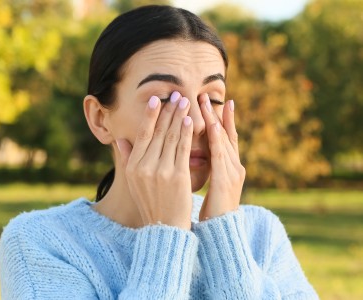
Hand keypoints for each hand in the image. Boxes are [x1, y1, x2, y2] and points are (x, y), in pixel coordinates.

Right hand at [116, 93, 193, 229]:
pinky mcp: (177, 176)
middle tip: (176, 94)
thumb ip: (127, 159)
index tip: (156, 99)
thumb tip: (120, 139)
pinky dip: (186, 133)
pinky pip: (183, 149)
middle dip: (168, 111)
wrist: (165, 227)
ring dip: (178, 117)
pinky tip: (189, 120)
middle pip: (158, 132)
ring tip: (185, 101)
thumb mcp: (133, 181)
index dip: (150, 115)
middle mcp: (144, 166)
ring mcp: (161, 171)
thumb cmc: (151, 202)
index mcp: (133, 166)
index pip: (143, 134)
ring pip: (171, 137)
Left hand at [198, 94, 245, 219]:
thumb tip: (189, 156)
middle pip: (225, 134)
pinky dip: (216, 139)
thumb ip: (204, 169)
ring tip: (207, 103)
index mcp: (228, 167)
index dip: (217, 120)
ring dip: (215, 120)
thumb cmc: (211, 210)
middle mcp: (234, 166)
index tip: (209, 103)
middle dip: (216, 114)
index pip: (222, 138)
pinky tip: (211, 126)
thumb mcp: (209, 185)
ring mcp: (233, 172)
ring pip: (223, 140)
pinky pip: (220, 155)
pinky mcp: (227, 180)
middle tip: (206, 95)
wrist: (221, 233)